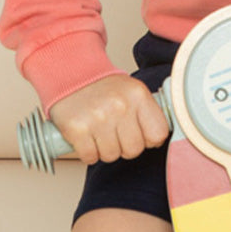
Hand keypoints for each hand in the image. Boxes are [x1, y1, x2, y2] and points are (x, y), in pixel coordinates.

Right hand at [49, 75, 169, 164]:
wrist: (71, 73)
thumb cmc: (103, 87)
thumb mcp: (132, 90)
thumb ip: (147, 112)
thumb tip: (158, 139)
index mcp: (138, 95)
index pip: (159, 133)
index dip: (149, 139)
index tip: (141, 134)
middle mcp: (120, 106)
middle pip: (134, 150)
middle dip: (124, 146)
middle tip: (115, 132)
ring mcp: (98, 118)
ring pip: (111, 156)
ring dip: (105, 149)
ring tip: (99, 132)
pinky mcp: (77, 129)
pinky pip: (90, 157)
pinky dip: (88, 152)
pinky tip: (87, 137)